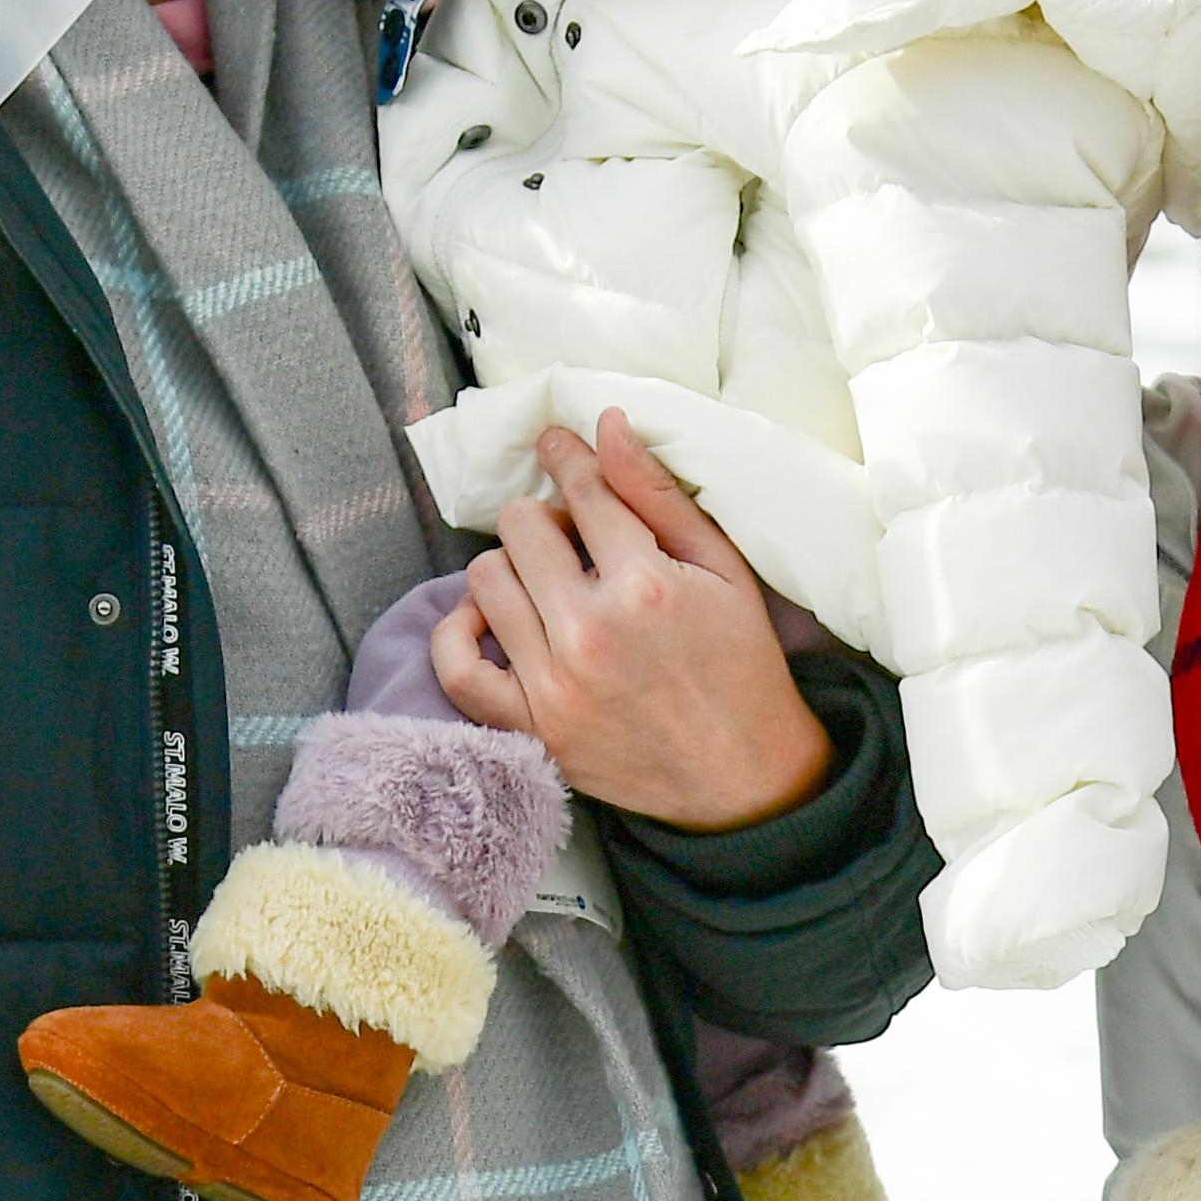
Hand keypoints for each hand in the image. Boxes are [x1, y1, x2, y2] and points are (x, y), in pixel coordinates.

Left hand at [431, 411, 836, 831]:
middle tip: (574, 538)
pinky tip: (491, 619)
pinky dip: (459, 633)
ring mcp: (555, 687)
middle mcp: (590, 633)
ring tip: (546, 582)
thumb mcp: (722, 568)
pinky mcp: (534, 730)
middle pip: (521, 527)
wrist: (745, 776)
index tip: (557, 444)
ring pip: (485, 581)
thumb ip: (658, 495)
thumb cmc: (741, 663)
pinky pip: (456, 669)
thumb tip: (606, 424)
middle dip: (546, 518)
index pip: (580, 491)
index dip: (567, 457)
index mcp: (645, 585)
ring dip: (512, 568)